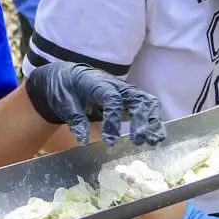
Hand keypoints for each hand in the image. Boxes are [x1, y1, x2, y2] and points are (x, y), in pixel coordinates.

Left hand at [25, 60, 164, 147]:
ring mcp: (125, 92)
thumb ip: (75, 119)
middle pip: (137, 98)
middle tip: (139, 141)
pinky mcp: (129, 100)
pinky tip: (154, 137)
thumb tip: (84, 140)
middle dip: (141, 120)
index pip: (112, 99)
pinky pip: (146, 107)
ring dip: (152, 121)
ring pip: (146, 102)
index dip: (113, 120)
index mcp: (98, 84)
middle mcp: (116, 86)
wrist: (67, 77)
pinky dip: (153, 121)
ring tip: (153, 141)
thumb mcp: (64, 103)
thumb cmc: (65, 88)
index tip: (110, 141)